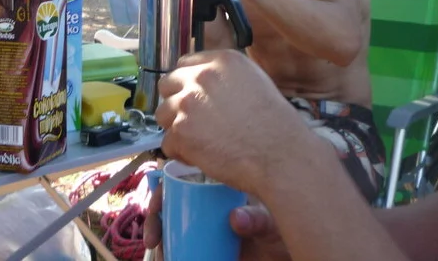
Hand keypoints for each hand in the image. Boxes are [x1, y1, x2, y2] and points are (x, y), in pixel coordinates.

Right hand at [145, 188, 290, 260]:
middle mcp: (208, 207)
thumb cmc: (282, 236)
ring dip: (161, 239)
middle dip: (156, 219)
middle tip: (153, 237)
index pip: (184, 184)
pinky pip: (182, 249)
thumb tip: (235, 218)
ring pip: (173, 228)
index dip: (165, 193)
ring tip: (159, 253)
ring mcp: (205, 229)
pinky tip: (166, 258)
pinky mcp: (204, 249)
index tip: (157, 208)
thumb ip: (257, 220)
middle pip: (172, 206)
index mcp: (219, 191)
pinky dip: (171, 253)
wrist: (285, 257)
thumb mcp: (271, 224)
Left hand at [154, 50, 318, 195]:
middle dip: (176, 102)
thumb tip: (206, 85)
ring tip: (199, 141)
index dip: (187, 83)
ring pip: (163, 114)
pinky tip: (201, 156)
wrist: (280, 154)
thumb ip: (225, 77)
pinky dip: (181, 152)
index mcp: (221, 61)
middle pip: (167, 84)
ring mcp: (187, 105)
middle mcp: (200, 78)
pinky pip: (167, 143)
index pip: (185, 63)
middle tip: (192, 120)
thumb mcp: (255, 81)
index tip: (192, 96)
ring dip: (176, 127)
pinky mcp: (181, 133)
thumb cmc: (275, 124)